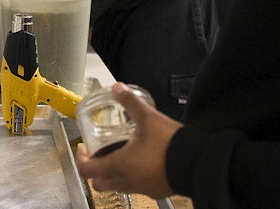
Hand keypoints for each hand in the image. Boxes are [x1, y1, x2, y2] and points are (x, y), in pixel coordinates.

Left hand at [75, 82, 181, 198]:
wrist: (198, 162)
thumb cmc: (170, 144)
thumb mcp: (148, 118)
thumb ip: (130, 102)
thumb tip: (117, 88)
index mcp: (120, 166)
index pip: (87, 170)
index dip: (81, 159)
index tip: (83, 148)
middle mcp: (128, 181)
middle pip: (100, 183)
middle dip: (94, 169)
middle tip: (98, 153)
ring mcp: (142, 188)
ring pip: (118, 186)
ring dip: (112, 174)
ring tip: (118, 154)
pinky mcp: (156, 190)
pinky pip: (136, 187)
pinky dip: (131, 177)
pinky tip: (140, 162)